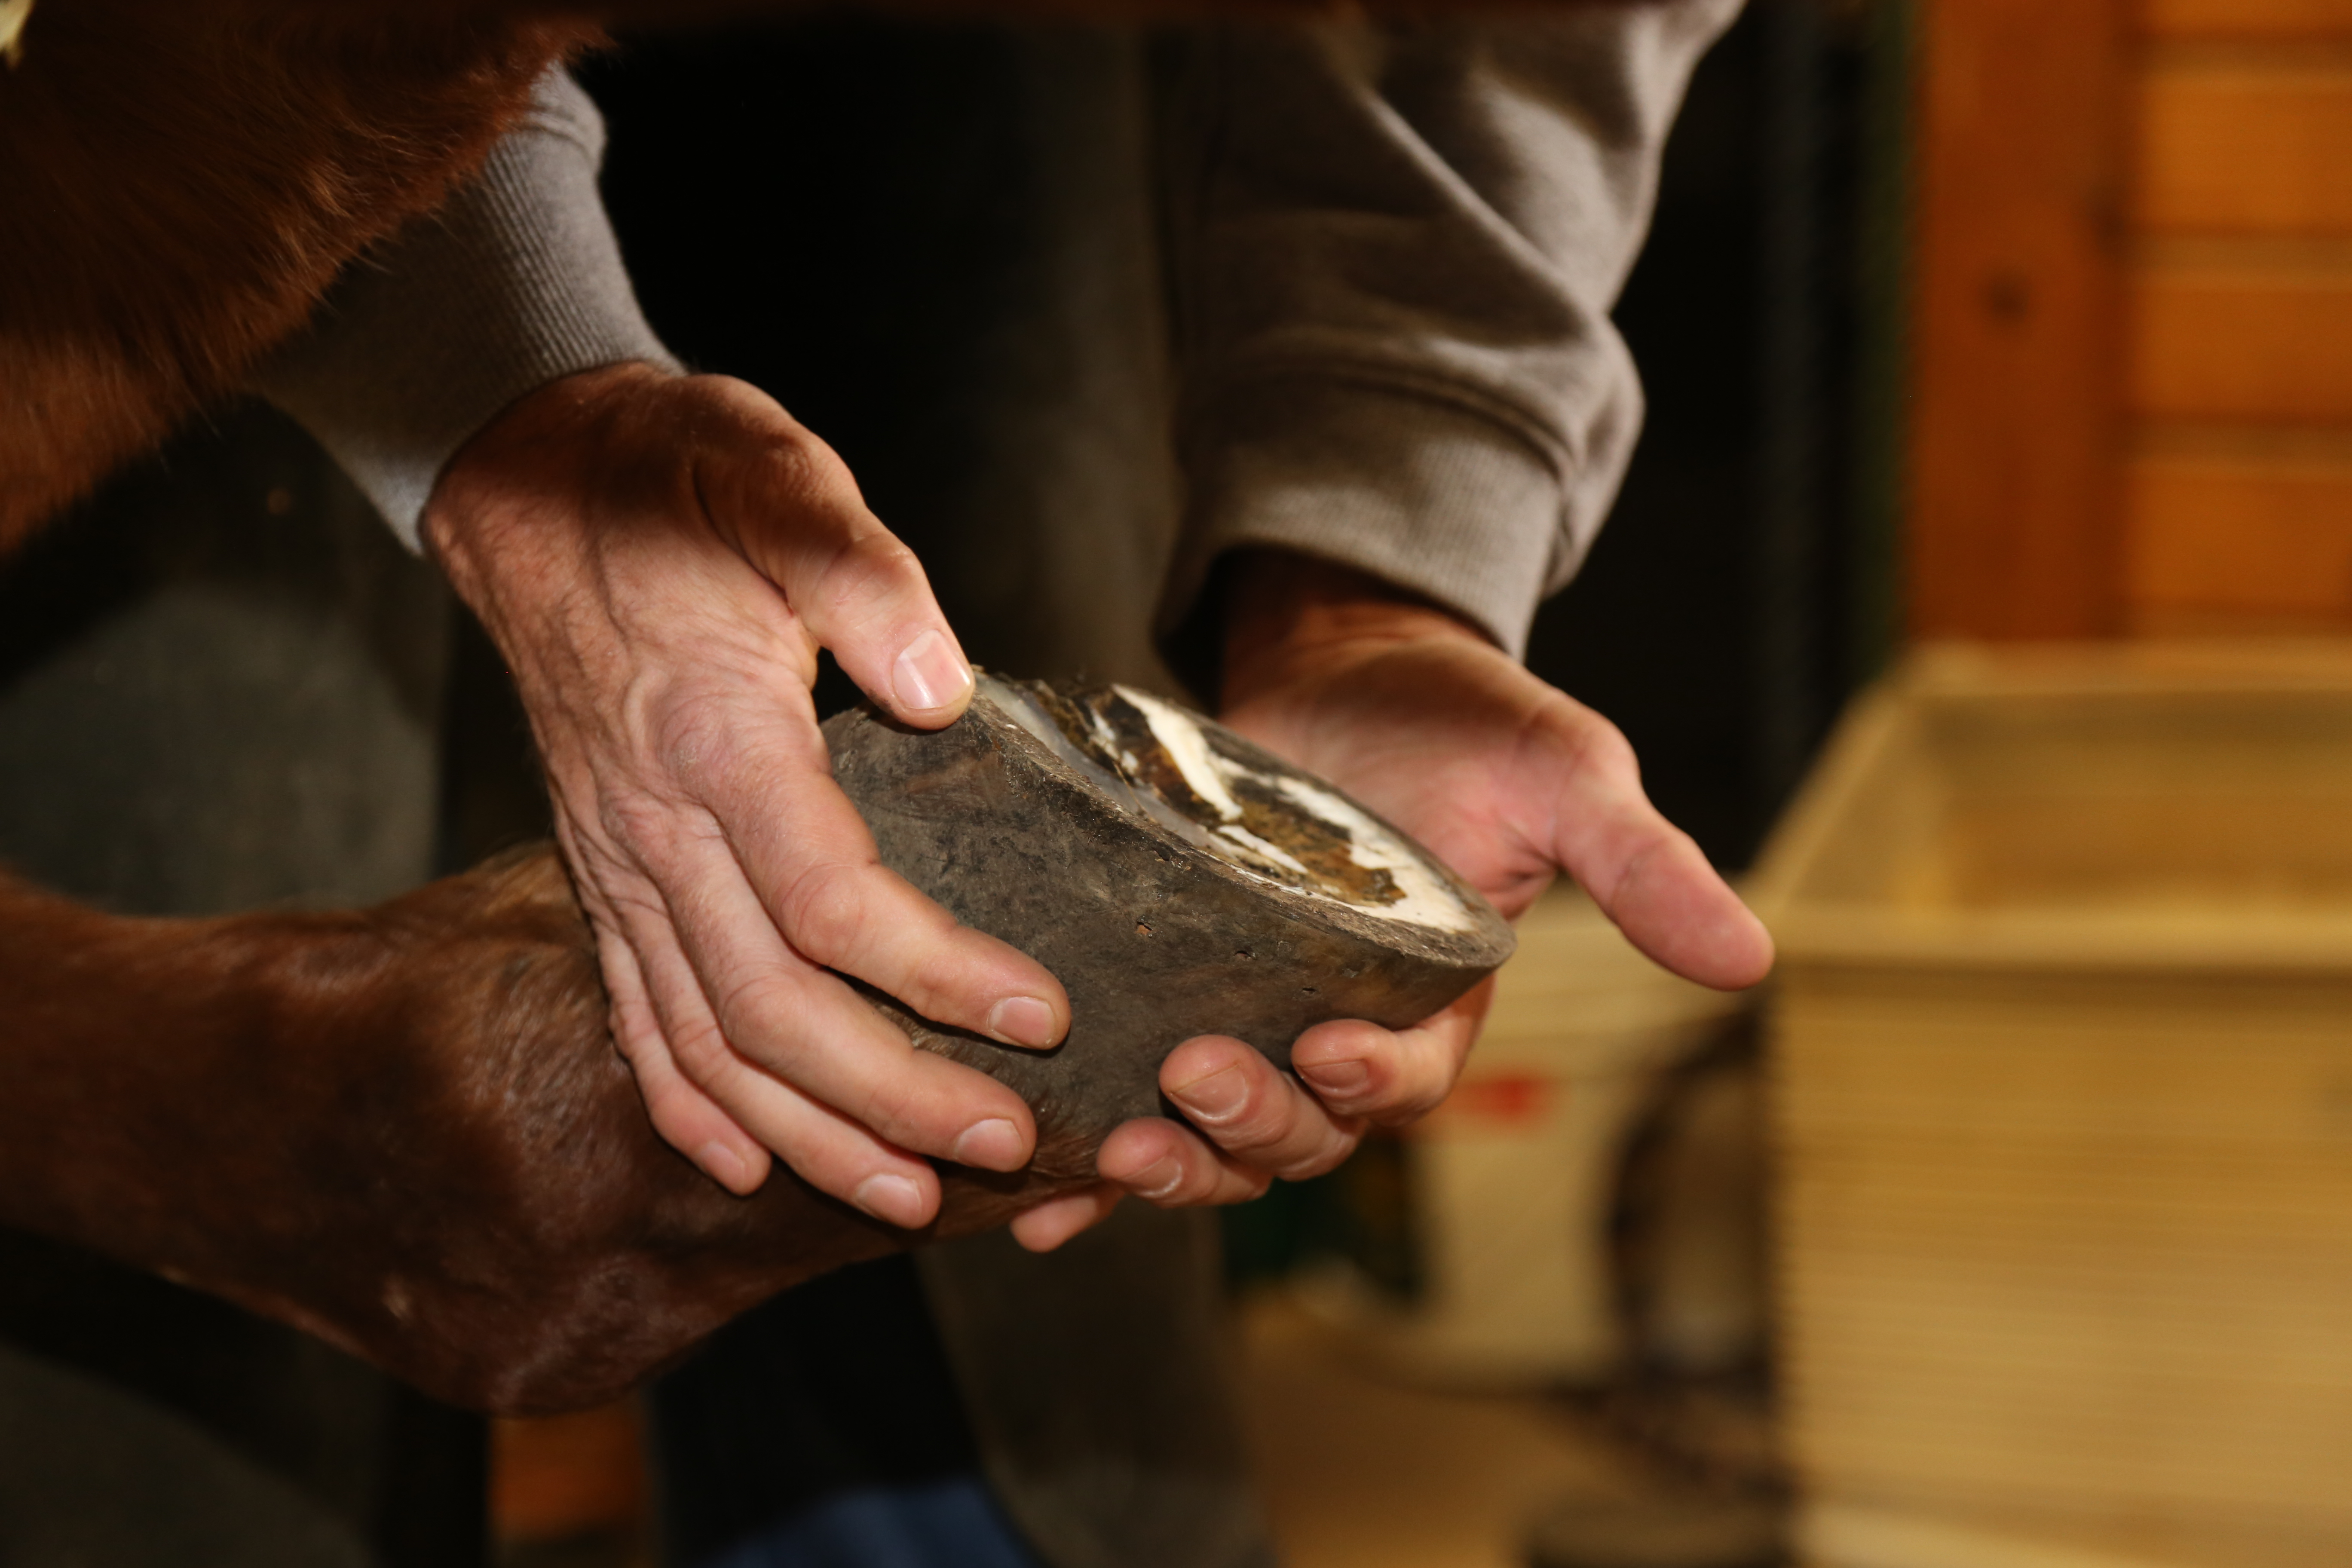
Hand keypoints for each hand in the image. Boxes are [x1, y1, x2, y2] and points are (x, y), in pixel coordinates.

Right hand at [425, 363, 1070, 1227]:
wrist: (535, 478)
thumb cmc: (678, 477)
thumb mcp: (778, 483)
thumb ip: (861, 576)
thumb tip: (939, 684)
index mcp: (713, 737)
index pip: (830, 901)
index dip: (939, 975)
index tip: (1045, 1015)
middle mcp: (652, 824)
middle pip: (771, 1008)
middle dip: (892, 1094)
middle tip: (1007, 1141)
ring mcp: (615, 861)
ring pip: (705, 1041)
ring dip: (808, 1133)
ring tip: (908, 1198)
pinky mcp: (599, 872)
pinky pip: (633, 1015)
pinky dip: (689, 1103)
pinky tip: (748, 1161)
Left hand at [1010, 553, 1771, 1248]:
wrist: (1345, 659)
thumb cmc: (1464, 718)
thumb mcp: (1564, 775)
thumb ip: (1638, 869)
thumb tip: (1752, 961)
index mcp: (1433, 1006)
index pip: (1404, 1084)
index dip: (1371, 1084)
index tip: (1334, 1049)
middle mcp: (1337, 1031)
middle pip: (1299, 1133)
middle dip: (1250, 1126)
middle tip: (1193, 1079)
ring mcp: (1245, 1018)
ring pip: (1212, 1140)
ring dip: (1163, 1163)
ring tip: (1111, 1149)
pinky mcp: (1165, 991)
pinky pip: (1127, 1101)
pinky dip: (1085, 1169)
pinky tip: (1034, 1205)